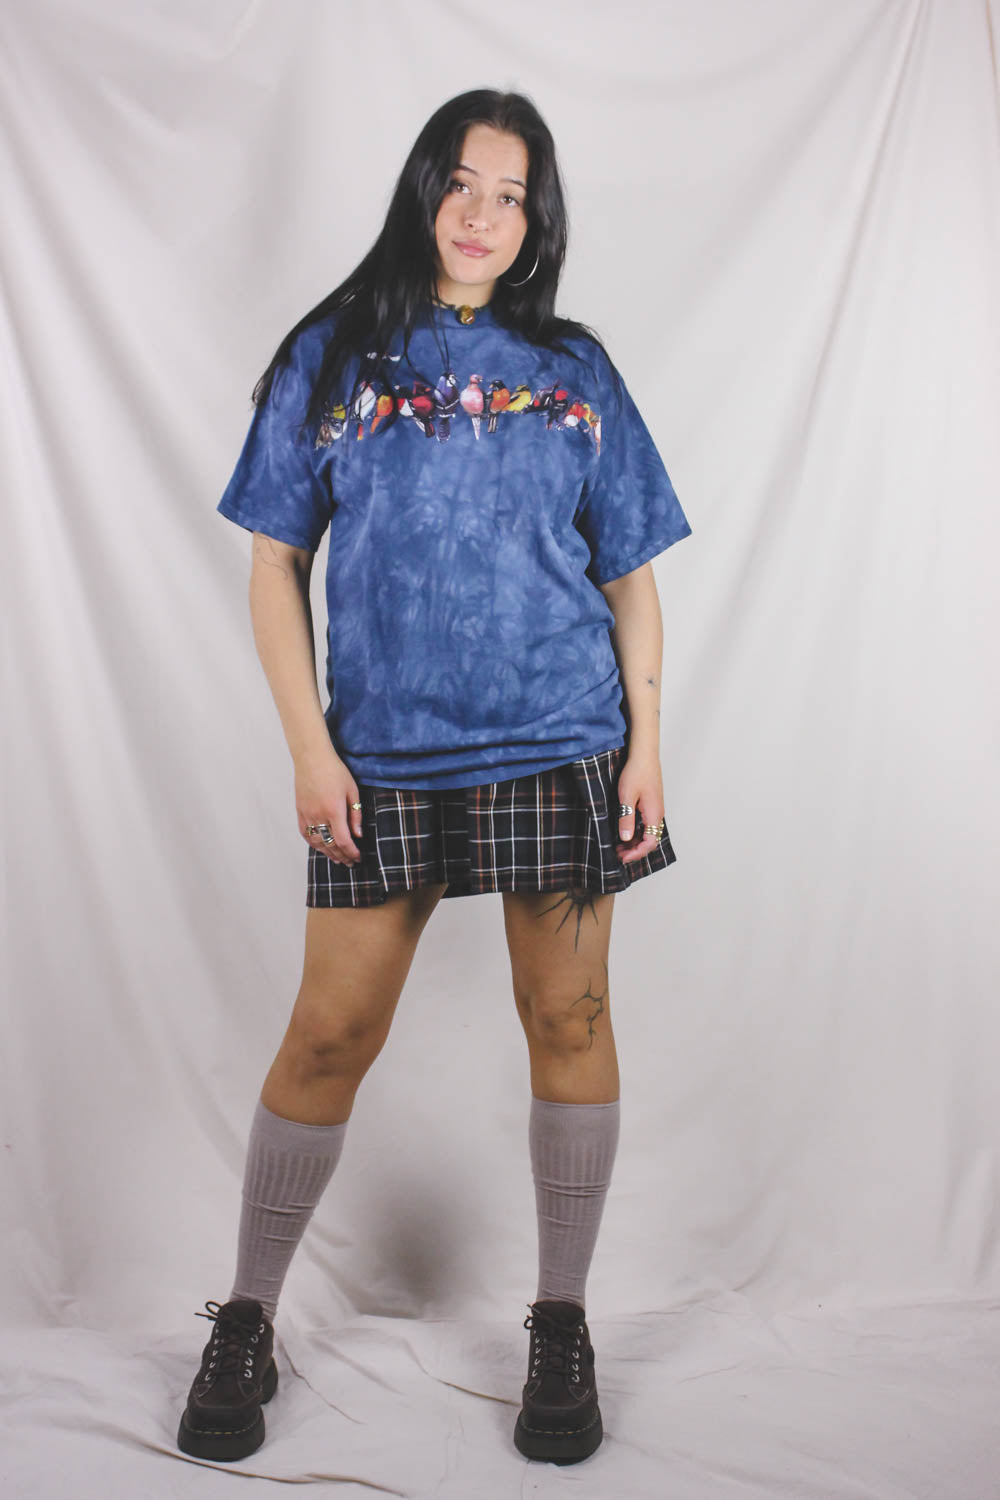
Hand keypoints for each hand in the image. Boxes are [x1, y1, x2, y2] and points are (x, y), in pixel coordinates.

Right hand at [294, 745, 362, 864]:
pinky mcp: (299, 811)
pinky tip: (321, 847)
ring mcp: (307, 814)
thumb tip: (358, 835)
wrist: (312, 758)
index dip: (351, 853)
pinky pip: (305, 834)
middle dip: (342, 856)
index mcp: (334, 810)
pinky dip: (314, 844)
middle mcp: (318, 815)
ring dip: (328, 853)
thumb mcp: (352, 791)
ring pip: (317, 842)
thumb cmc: (335, 771)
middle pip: (330, 845)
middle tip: (350, 862)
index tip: (358, 857)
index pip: (343, 841)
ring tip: (337, 859)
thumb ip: (355, 815)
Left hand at [615, 747, 664, 864]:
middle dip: (634, 850)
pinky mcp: (651, 805)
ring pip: (648, 833)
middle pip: (650, 841)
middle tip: (618, 854)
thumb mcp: (626, 797)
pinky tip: (624, 832)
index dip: (636, 853)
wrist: (644, 755)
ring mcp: (655, 810)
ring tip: (619, 846)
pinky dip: (636, 832)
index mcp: (653, 814)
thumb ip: (626, 818)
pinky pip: (646, 825)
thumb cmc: (636, 772)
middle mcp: (657, 814)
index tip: (622, 857)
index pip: (649, 843)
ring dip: (634, 842)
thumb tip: (625, 838)